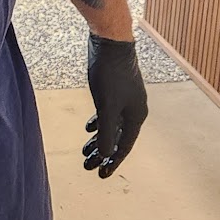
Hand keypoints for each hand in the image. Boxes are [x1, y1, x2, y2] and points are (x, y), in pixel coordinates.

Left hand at [84, 35, 147, 177]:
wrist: (111, 44)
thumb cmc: (110, 75)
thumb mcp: (107, 107)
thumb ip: (106, 132)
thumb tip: (105, 154)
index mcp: (135, 117)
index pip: (123, 146)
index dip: (112, 162)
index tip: (100, 175)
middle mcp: (134, 110)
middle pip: (117, 138)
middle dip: (102, 153)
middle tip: (87, 166)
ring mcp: (125, 100)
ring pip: (112, 126)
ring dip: (99, 140)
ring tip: (84, 151)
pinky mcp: (116, 90)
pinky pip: (109, 114)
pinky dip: (99, 123)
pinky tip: (89, 128)